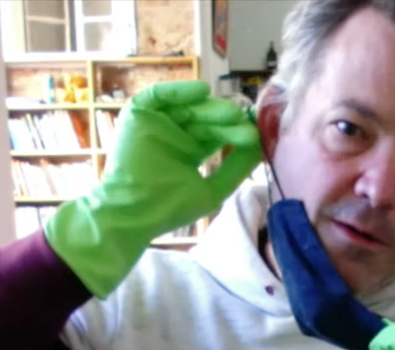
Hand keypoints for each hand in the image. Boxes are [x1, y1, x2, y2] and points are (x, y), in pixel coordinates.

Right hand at [45, 79, 261, 297]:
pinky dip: (179, 90)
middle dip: (226, 122)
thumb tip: (260, 148)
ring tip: (231, 114)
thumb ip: (235, 169)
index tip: (255, 133)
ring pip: (187, 107)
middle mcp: (174, 135)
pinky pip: (159, 95)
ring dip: (210, 108)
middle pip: (205, 120)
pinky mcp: (138, 115)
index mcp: (190, 151)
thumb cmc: (169, 208)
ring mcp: (156, 124)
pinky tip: (202, 92)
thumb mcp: (212, 189)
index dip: (235, 132)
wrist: (134, 214)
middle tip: (246, 125)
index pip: (216, 134)